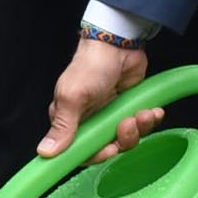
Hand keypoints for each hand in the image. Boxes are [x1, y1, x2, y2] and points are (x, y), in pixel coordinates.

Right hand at [37, 37, 155, 161]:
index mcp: (70, 120)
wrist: (118, 43)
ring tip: (142, 113)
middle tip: (127, 123)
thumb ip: (63, 127)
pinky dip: (149, 120)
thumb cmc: (91, 65)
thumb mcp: (73, 97)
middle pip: (108, 147)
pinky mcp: (129, 107)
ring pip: (128, 138)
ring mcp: (111, 114)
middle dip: (122, 139)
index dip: (97, 154)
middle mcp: (90, 120)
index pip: (81, 151)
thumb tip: (44, 152)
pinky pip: (142, 125)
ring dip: (139, 129)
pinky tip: (152, 110)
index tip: (108, 149)